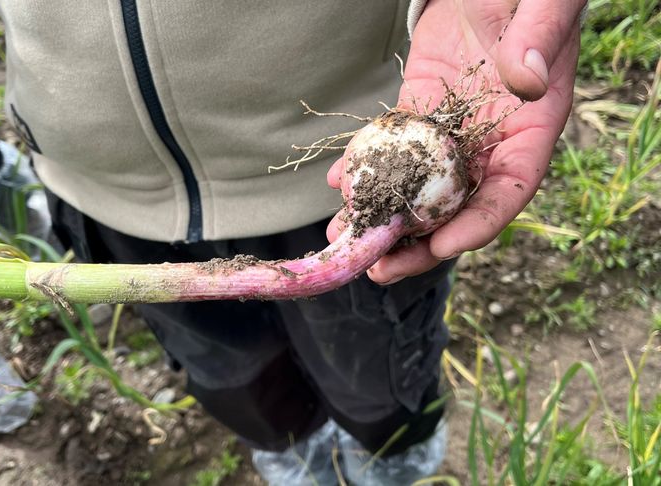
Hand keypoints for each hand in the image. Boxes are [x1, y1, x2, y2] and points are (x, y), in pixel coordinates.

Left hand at [327, 0, 585, 283]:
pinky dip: (366, 168)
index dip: (478, 225)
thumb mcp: (544, 8)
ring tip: (345, 237)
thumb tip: (525, 81)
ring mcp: (450, 134)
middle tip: (379, 269)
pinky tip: (336, 183)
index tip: (443, 247)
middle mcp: (490, 143)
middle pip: (455, 208)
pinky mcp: (419, 112)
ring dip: (381, 216)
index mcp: (531, 130)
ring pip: (417, 187)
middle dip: (417, 244)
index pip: (510, 192)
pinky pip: (391, 147)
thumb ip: (539, 41)